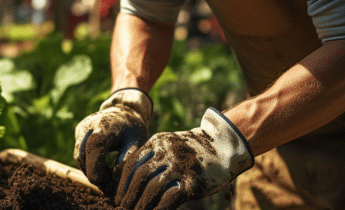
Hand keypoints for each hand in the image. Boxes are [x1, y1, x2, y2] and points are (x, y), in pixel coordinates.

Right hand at [74, 88, 151, 194]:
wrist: (123, 111)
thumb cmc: (133, 127)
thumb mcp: (137, 141)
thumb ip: (127, 158)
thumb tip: (117, 181)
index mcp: (106, 123)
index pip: (95, 145)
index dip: (95, 165)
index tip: (101, 183)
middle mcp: (89, 124)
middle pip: (83, 153)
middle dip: (94, 173)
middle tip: (109, 189)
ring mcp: (81, 128)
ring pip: (79, 156)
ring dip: (91, 171)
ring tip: (107, 182)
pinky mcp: (79, 134)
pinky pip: (80, 154)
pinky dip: (89, 165)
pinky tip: (102, 173)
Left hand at [115, 108, 252, 209]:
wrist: (225, 146)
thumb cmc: (194, 150)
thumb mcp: (170, 145)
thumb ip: (153, 157)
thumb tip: (133, 182)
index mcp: (157, 143)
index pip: (132, 165)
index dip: (122, 184)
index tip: (119, 197)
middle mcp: (166, 153)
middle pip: (138, 178)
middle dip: (128, 196)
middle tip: (122, 208)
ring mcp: (180, 167)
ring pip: (151, 189)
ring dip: (140, 206)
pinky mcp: (193, 183)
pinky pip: (169, 199)